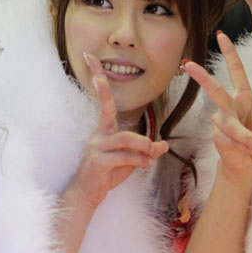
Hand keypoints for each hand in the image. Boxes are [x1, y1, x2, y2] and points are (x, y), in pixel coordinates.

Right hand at [66, 52, 168, 210]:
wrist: (88, 194)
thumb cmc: (107, 173)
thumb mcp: (130, 160)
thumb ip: (145, 151)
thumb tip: (163, 145)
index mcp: (105, 129)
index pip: (104, 100)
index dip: (99, 79)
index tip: (90, 58)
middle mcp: (99, 133)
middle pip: (107, 108)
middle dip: (103, 90)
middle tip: (98, 76)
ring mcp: (97, 147)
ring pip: (125, 137)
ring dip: (144, 144)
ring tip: (153, 153)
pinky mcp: (99, 161)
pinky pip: (125, 156)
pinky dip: (141, 160)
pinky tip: (148, 165)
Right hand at [183, 32, 251, 185]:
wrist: (247, 165)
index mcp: (245, 98)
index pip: (236, 71)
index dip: (230, 54)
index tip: (221, 35)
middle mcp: (231, 106)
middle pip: (215, 90)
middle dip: (202, 77)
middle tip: (188, 65)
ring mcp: (221, 121)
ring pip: (231, 125)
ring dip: (248, 138)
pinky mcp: (217, 136)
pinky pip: (230, 140)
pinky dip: (244, 147)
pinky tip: (248, 152)